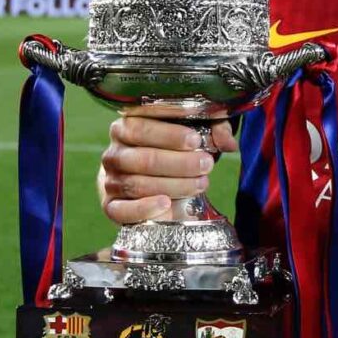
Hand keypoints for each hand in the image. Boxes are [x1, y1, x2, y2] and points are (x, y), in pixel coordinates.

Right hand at [98, 113, 237, 224]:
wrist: (157, 181)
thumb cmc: (175, 150)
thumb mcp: (195, 133)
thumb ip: (213, 131)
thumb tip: (228, 143)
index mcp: (126, 126)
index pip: (141, 127)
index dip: (170, 134)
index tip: (196, 140)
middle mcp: (114, 152)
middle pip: (144, 158)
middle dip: (179, 163)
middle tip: (206, 164)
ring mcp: (109, 180)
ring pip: (138, 183)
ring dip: (174, 185)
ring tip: (201, 183)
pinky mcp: (110, 206)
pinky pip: (121, 210)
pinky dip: (144, 208)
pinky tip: (167, 203)